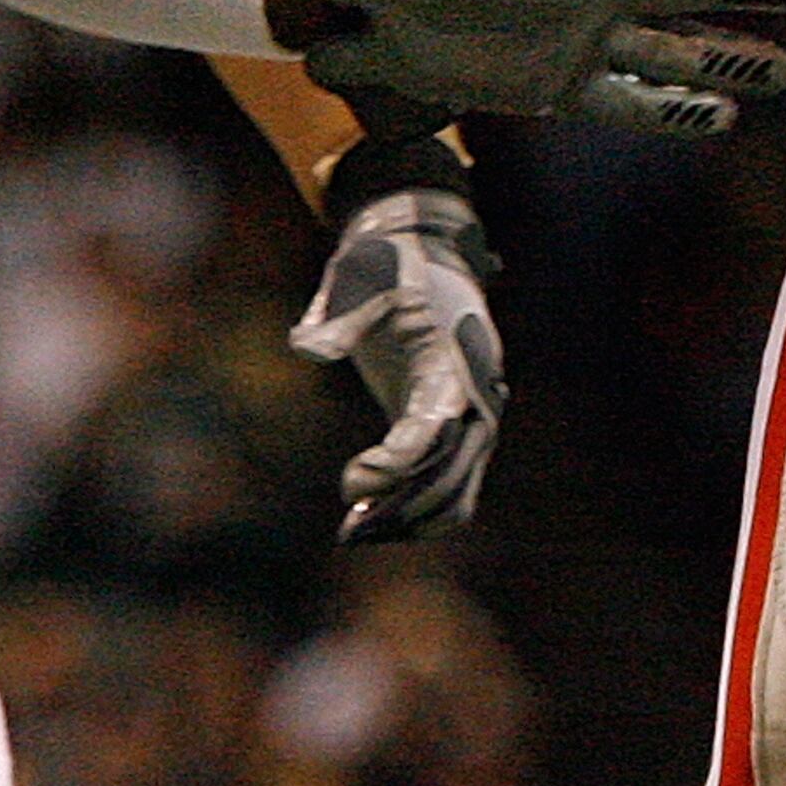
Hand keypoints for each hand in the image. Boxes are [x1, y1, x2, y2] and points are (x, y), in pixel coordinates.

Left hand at [291, 148, 504, 543]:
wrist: (422, 252)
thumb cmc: (386, 263)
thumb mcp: (359, 274)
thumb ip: (337, 313)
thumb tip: (311, 348)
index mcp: (453, 359)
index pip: (437, 427)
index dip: (398, 462)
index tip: (352, 480)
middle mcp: (474, 394)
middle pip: (453, 471)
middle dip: (403, 506)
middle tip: (348, 528)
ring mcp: (469, 412)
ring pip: (457, 487)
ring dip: (411, 518)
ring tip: (354, 534)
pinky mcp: (450, 424)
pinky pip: (451, 483)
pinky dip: (418, 510)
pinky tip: (368, 520)